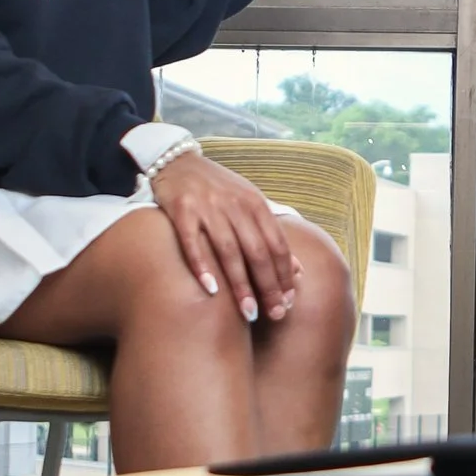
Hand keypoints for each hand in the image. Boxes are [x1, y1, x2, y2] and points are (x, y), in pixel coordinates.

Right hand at [148, 151, 301, 323]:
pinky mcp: (181, 210)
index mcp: (255, 203)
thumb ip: (271, 235)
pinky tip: (211, 289)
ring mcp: (208, 207)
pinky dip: (202, 266)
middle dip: (268, 285)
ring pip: (229, 250)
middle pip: (257, 251)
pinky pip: (192, 242)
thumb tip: (297, 270)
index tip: (288, 301)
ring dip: (240, 284)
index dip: (284, 274)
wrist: (178, 161)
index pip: (277, 244)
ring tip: (248, 312)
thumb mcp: (249, 205)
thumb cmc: (218, 190)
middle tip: (274, 314)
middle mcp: (235, 205)